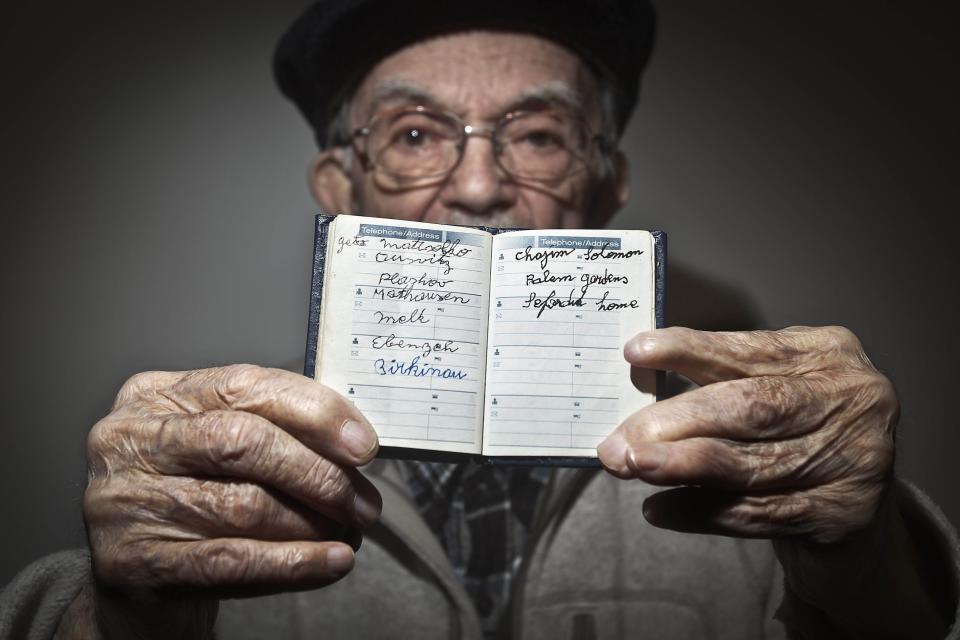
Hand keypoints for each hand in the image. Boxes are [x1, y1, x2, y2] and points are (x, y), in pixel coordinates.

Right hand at [84, 364, 381, 597]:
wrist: (129, 573)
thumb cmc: (190, 490)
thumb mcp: (212, 442)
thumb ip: (268, 425)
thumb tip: (354, 439)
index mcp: (155, 394)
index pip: (246, 386)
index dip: (314, 412)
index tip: (364, 444)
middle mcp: (131, 440)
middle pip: (244, 442)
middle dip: (318, 472)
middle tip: (364, 501)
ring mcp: (125, 501)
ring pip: (243, 506)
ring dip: (312, 522)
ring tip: (349, 531)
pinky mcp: (133, 562)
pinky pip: (230, 562)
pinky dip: (292, 563)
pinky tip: (331, 562)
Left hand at [597, 326, 897, 543]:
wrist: (855, 521)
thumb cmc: (797, 441)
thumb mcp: (772, 395)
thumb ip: (721, 384)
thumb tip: (637, 386)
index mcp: (829, 353)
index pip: (750, 349)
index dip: (691, 350)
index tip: (635, 353)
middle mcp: (853, 400)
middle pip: (750, 408)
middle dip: (676, 421)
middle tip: (620, 437)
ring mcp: (857, 459)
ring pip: (749, 463)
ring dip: (680, 467)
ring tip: (632, 465)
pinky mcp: (845, 514)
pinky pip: (755, 512)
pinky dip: (700, 511)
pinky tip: (660, 508)